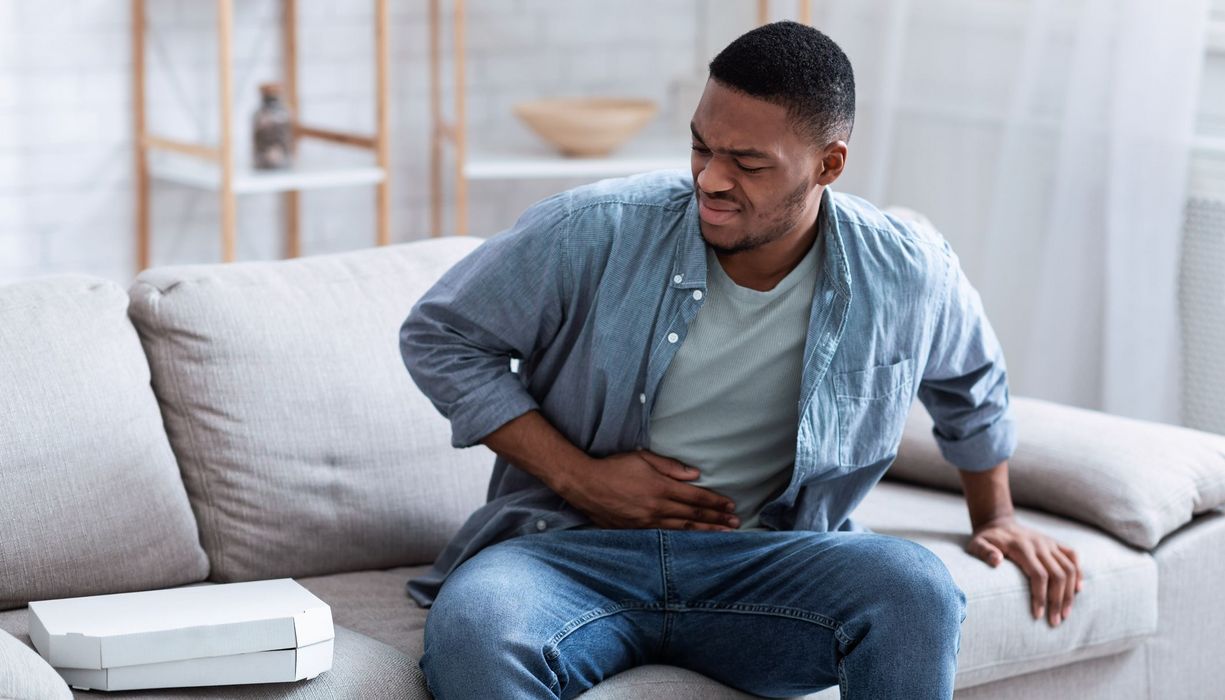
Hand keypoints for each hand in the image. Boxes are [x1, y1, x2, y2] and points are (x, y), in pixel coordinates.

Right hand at [558, 450, 738, 530]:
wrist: (585, 484)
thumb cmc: (614, 467)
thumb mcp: (643, 458)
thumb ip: (671, 467)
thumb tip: (695, 475)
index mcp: (660, 487)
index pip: (695, 497)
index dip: (715, 502)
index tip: (730, 506)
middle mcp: (656, 507)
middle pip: (693, 515)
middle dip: (716, 519)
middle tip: (735, 523)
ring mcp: (646, 522)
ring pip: (682, 529)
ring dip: (705, 531)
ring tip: (722, 534)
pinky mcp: (636, 531)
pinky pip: (665, 536)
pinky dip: (682, 538)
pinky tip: (693, 541)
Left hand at [965, 516, 1083, 626]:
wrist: (997, 522)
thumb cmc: (986, 539)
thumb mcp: (977, 544)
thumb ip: (984, 552)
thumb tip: (996, 561)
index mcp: (1021, 547)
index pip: (1039, 575)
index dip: (1041, 596)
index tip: (1038, 615)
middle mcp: (1039, 544)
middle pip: (1058, 575)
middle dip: (1058, 601)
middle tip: (1054, 622)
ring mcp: (1049, 543)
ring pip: (1070, 569)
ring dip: (1070, 593)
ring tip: (1065, 613)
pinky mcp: (1054, 543)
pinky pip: (1073, 557)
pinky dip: (1079, 573)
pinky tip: (1078, 590)